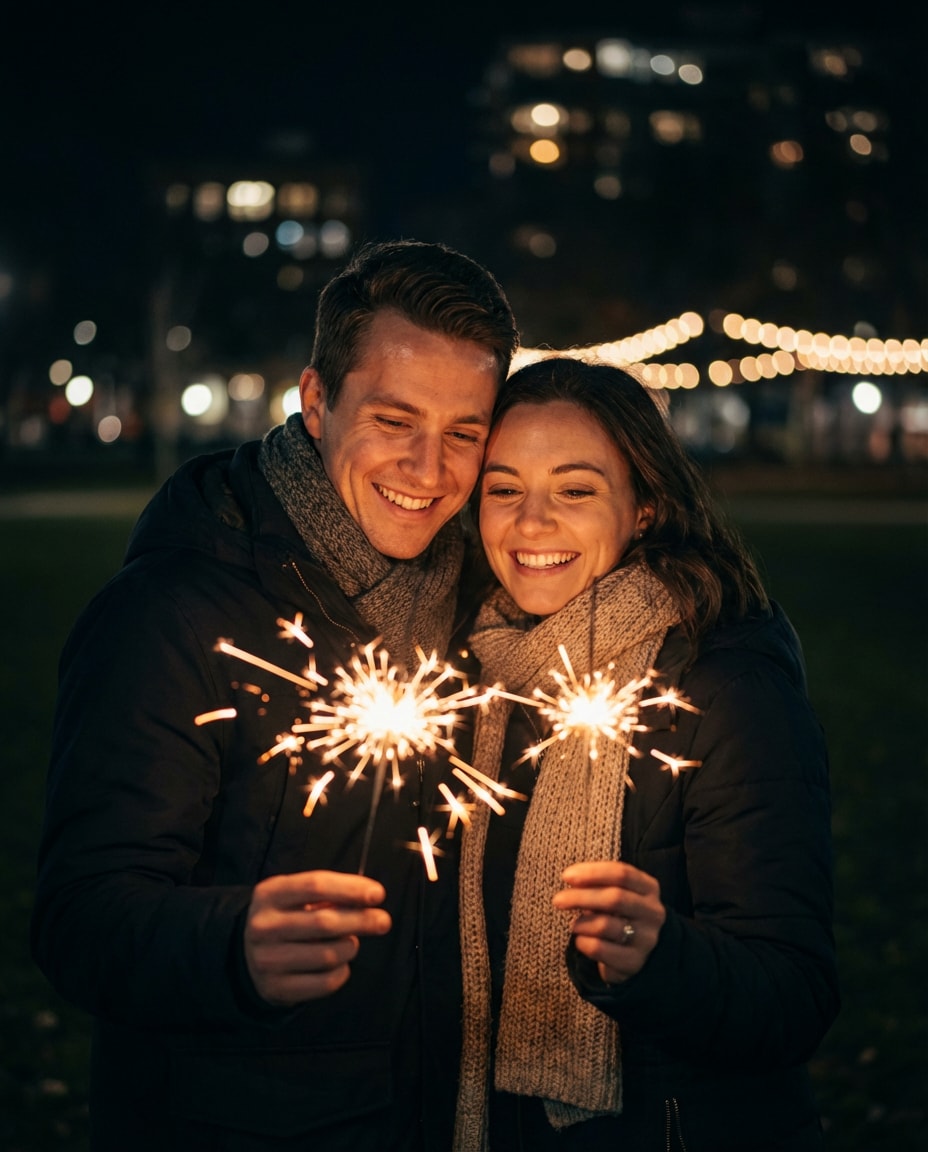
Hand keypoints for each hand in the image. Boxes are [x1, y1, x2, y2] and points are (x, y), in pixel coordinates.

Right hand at [244, 870, 391, 1004]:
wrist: (245, 953)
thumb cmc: (284, 916)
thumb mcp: (295, 895)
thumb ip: (329, 893)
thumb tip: (369, 898)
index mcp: (270, 894)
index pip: (316, 885)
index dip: (351, 889)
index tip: (378, 894)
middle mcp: (264, 926)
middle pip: (325, 922)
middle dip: (362, 920)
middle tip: (383, 921)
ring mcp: (267, 960)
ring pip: (328, 955)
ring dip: (350, 947)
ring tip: (350, 942)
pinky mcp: (276, 988)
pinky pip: (324, 982)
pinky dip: (342, 972)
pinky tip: (340, 964)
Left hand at [552, 860, 665, 983]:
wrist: (633, 954)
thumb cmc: (617, 915)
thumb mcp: (614, 893)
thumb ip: (597, 883)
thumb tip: (571, 877)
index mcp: (649, 888)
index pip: (622, 874)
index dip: (592, 873)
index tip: (566, 876)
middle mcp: (653, 912)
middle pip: (615, 898)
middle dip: (581, 897)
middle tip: (558, 900)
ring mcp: (646, 939)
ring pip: (605, 925)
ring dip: (581, 923)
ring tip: (573, 925)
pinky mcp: (634, 962)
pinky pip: (600, 949)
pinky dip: (583, 943)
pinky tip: (580, 941)